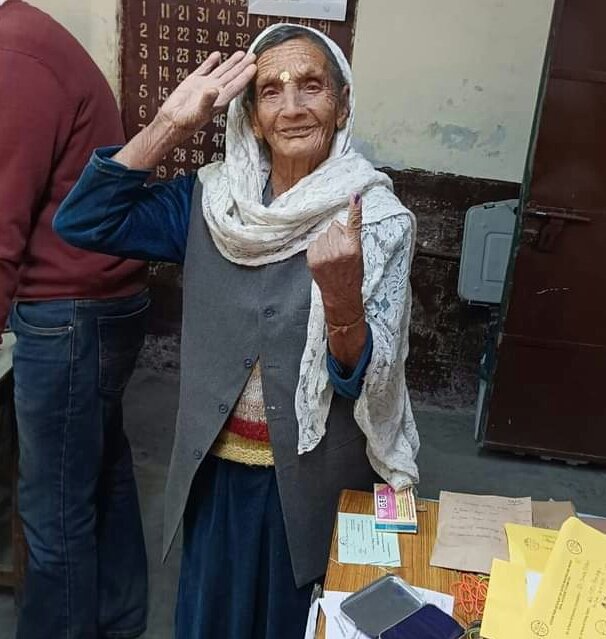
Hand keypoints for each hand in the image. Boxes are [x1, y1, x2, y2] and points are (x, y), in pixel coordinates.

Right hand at [156, 50, 256, 139]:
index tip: (254, 67)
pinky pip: (205, 69)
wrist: (172, 122)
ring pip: (221, 71)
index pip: (236, 86)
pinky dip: (211, 62)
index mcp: (219, 100)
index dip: (245, 76)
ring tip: (241, 54)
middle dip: (243, 67)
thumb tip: (213, 89)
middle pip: (232, 77)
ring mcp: (205, 86)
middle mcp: (215, 92)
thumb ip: (207, 101)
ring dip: (231, 63)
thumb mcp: (198, 113)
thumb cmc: (187, 122)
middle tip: (253, 56)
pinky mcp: (193, 82)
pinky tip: (217, 55)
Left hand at [307, 193, 364, 324]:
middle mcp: (338, 250)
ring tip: (332, 257)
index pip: (354, 224)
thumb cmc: (352, 275)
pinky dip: (318, 249)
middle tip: (341, 250)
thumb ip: (349, 238)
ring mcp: (324, 255)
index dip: (355, 209)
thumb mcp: (358, 256)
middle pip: (333, 227)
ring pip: (322, 235)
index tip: (355, 196)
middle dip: (336, 235)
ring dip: (326, 242)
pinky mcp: (313, 259)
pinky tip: (324, 260)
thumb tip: (336, 224)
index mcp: (353, 248)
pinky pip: (313, 243)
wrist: (341, 295)